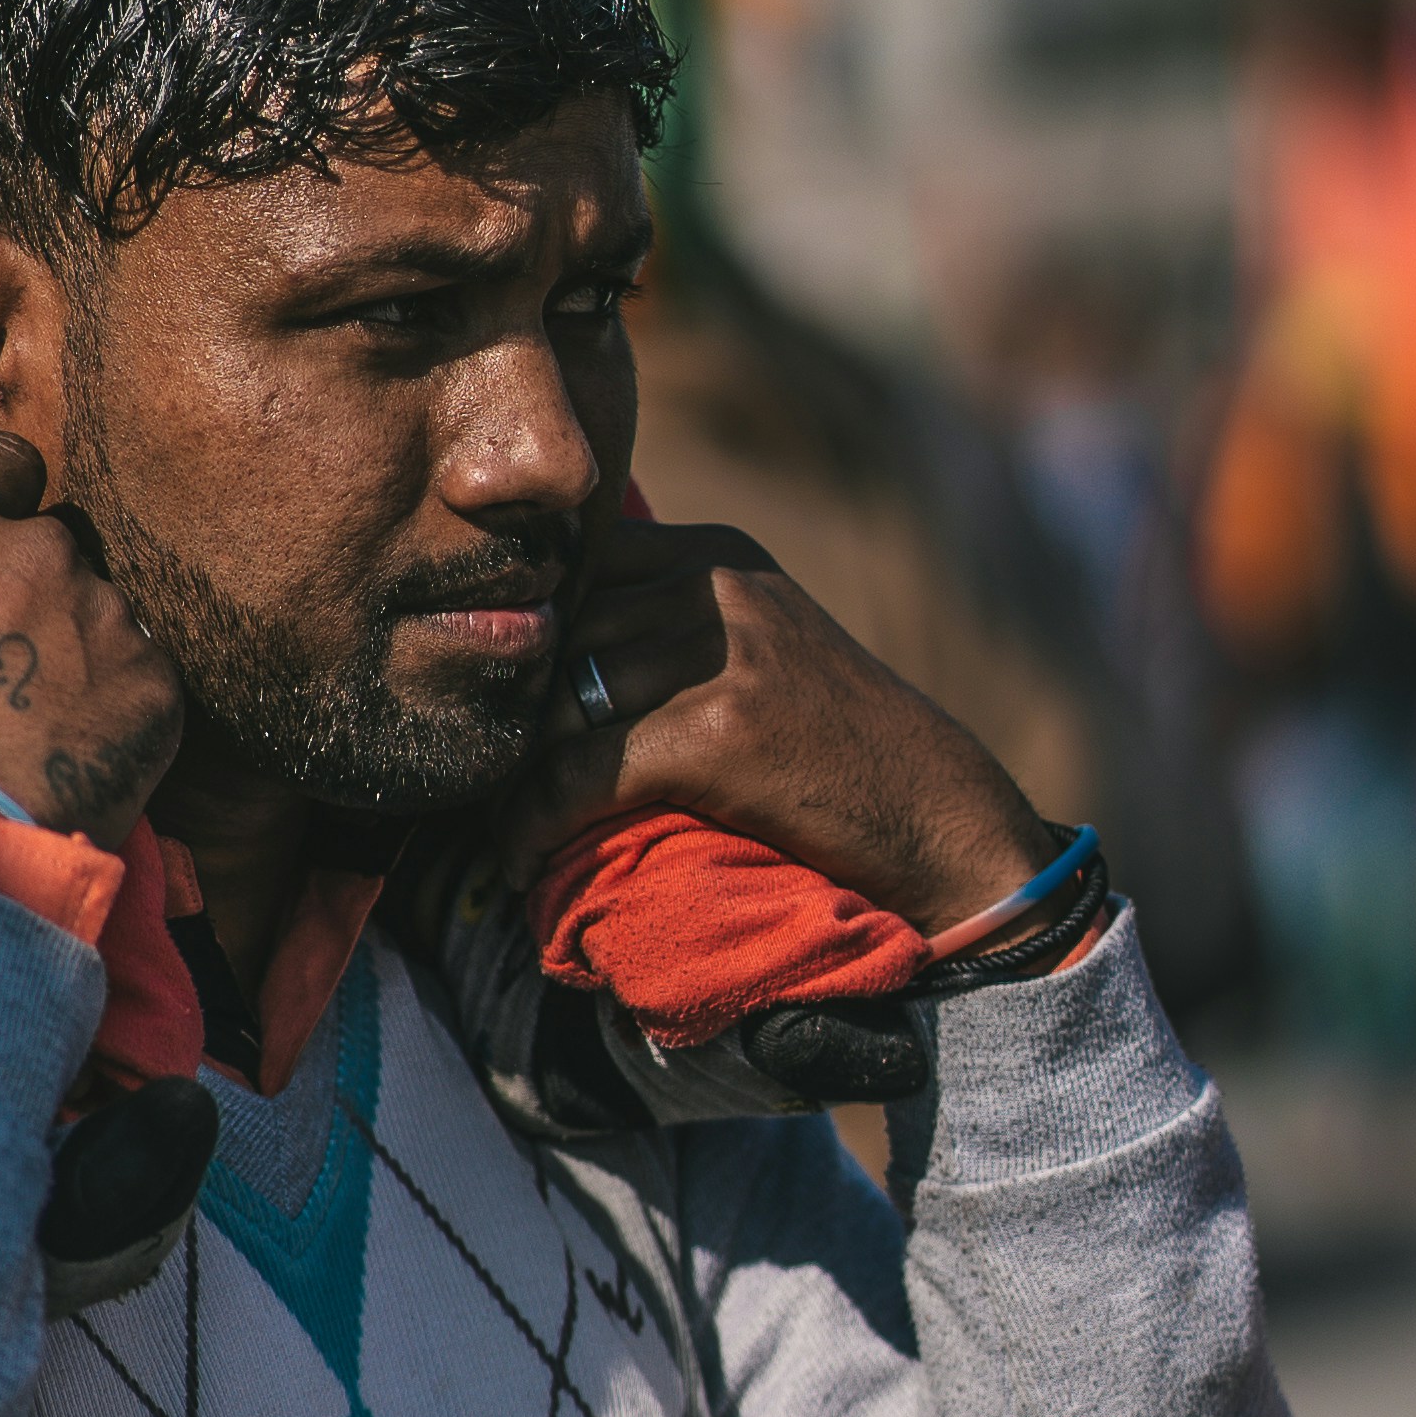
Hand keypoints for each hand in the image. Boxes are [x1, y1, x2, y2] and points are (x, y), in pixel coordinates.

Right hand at [0, 421, 181, 853]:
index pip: (0, 463)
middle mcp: (34, 554)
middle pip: (53, 545)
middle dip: (32, 590)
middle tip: (0, 663)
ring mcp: (104, 616)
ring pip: (100, 614)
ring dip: (75, 653)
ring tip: (37, 727)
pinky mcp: (156, 685)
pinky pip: (141, 680)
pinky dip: (117, 711)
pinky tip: (74, 760)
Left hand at [498, 518, 1053, 935]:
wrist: (939, 818)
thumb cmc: (838, 754)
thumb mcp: (759, 649)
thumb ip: (669, 626)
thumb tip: (536, 656)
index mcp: (718, 555)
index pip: (571, 570)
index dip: (523, 645)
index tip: (493, 713)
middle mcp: (718, 585)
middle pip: (554, 633)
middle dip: (510, 713)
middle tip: (477, 780)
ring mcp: (724, 653)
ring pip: (558, 701)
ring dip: (512, 779)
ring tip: (497, 827)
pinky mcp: (722, 730)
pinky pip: (582, 771)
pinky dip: (538, 824)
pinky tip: (524, 860)